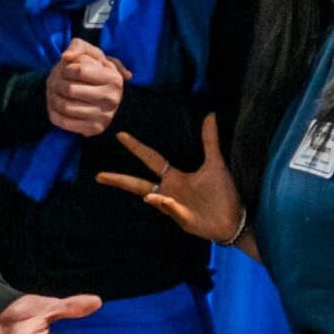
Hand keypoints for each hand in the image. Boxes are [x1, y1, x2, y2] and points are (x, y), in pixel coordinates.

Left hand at [45, 38, 128, 136]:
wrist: (102, 95)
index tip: (66, 70)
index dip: (66, 69)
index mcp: (114, 78)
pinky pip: (65, 123)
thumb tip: (66, 56)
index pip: (79, 71)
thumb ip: (77, 46)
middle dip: (56, 84)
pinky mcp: (95, 128)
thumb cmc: (93, 70)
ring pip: (65, 107)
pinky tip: (56, 107)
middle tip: (55, 82)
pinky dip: (55, 113)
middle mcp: (112, 98)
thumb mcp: (89, 52)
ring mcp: (105, 116)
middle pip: (70, 90)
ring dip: (53, 98)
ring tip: (54, 93)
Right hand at [98, 112, 245, 242]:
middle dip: (119, 180)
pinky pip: (173, 211)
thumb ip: (210, 140)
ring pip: (154, 199)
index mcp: (174, 177)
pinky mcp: (183, 219)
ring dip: (151, 195)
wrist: (234, 219)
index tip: (121, 135)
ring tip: (148, 195)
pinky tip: (161, 200)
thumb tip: (210, 114)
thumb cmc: (222, 192)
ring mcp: (174, 206)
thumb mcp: (215, 163)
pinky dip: (168, 206)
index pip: (151, 159)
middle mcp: (169, 191)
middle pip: (138, 184)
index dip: (137, 147)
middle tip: (99, 176)